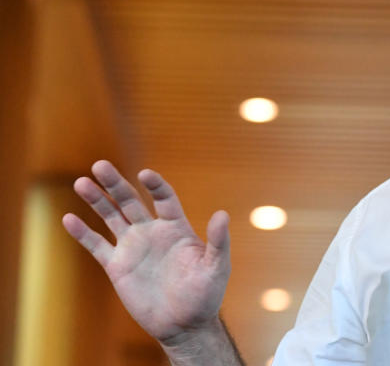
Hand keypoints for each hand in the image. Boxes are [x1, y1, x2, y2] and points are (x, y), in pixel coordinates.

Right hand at [62, 160, 230, 344]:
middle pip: (130, 201)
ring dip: (96, 200)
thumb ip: (218, 241)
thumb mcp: (217, 266)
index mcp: (176, 227)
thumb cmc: (206, 294)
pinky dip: (83, 233)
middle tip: (100, 165)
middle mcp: (152, 231)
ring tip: (81, 182)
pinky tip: (68, 218)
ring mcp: (133, 247)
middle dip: (115, 183)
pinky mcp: (117, 266)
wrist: (184, 323)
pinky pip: (97, 245)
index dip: (155, 185)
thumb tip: (222, 214)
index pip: (164, 198)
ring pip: (111, 217)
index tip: (145, 175)